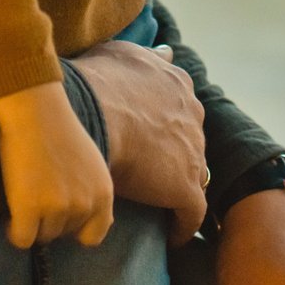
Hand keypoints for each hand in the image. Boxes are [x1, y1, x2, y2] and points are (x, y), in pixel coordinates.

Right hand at [0, 82, 115, 248]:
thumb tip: (93, 227)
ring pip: (42, 236)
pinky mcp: (30, 209)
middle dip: (50, 221)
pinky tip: (11, 214)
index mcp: (104, 193)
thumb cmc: (59, 130)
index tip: (60, 215)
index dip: (75, 229)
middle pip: (63, 236)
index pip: (94, 236)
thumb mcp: (91, 164)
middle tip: (37, 193)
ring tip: (25, 195)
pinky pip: (21, 240)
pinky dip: (14, 231)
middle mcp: (86, 204)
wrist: (35, 111)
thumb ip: (93, 193)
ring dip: (31, 223)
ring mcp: (58, 208)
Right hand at [68, 41, 208, 242]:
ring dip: (179, 187)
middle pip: (191, 141)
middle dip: (177, 155)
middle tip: (152, 171)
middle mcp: (194, 116)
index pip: (182, 109)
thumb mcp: (125, 53)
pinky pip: (191, 214)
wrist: (91, 114)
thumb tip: (166, 49)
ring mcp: (193, 153)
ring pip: (193, 175)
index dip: (169, 126)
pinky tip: (169, 234)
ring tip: (159, 203)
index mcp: (179, 85)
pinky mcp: (185, 188)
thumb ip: (149, 54)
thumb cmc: (98, 82)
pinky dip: (182, 225)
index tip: (155, 138)